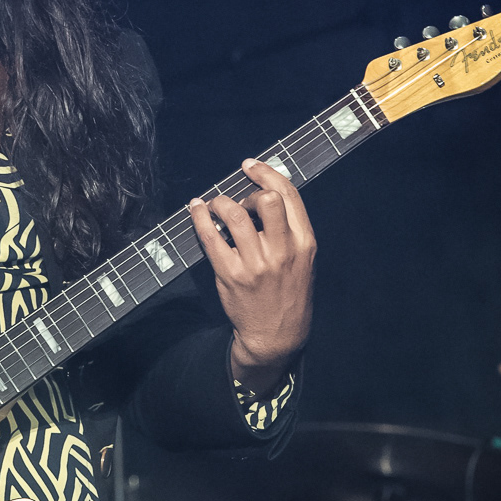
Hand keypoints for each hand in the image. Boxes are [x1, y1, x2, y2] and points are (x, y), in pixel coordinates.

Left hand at [188, 159, 315, 395]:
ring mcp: (256, 264)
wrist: (277, 335)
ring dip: (221, 203)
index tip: (251, 166)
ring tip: (215, 206)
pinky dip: (200, 218)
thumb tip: (265, 192)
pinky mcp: (231, 274)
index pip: (289, 195)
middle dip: (249, 191)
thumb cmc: (288, 292)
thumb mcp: (303, 259)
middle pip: (267, 200)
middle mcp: (282, 251)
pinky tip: (196, 210)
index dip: (267, 173)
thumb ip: (290, 229)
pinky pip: (211, 237)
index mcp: (304, 242)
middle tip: (240, 201)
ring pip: (235, 215)